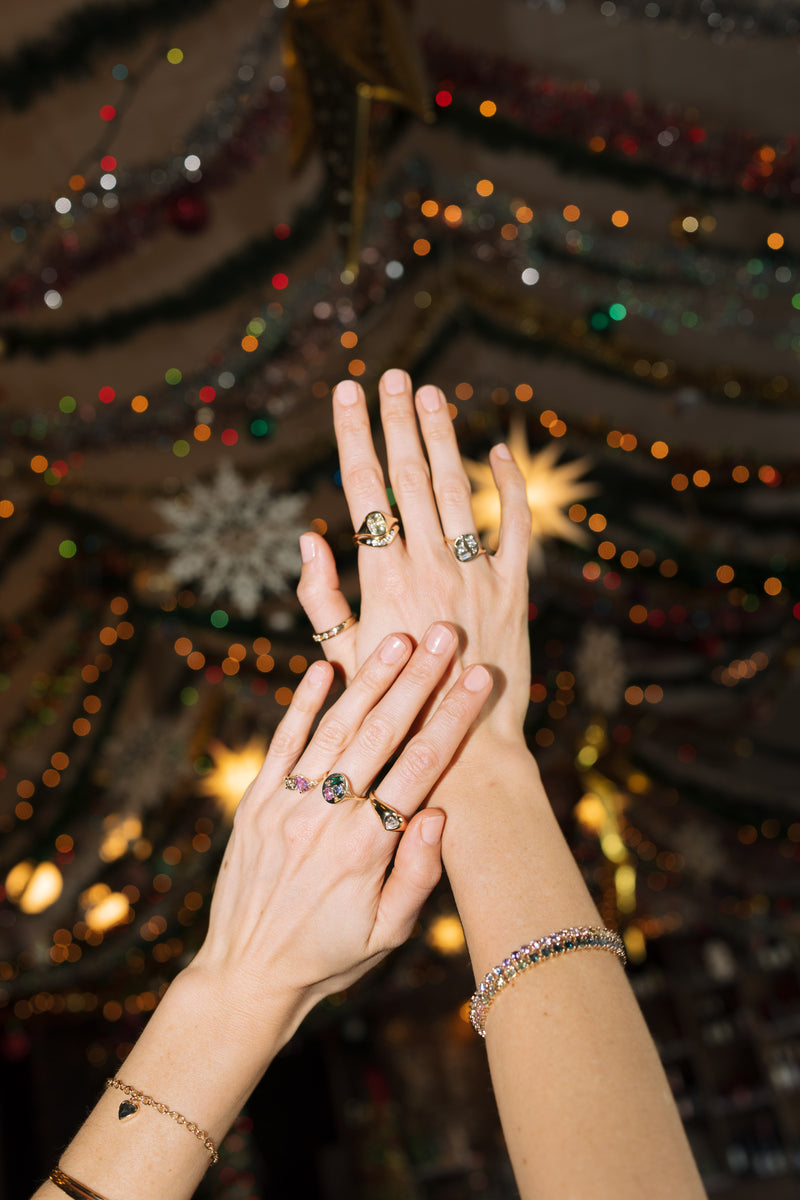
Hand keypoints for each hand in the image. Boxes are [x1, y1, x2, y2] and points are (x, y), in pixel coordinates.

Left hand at [186, 622, 491, 1052]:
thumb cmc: (329, 957)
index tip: (478, 678)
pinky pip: (282, 742)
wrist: (245, 975)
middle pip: (381, 734)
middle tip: (446, 634)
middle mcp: (326, 818)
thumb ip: (418, 873)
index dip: (452, 718)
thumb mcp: (388, 933)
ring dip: (369, 679)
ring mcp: (285, 805)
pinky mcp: (253, 802)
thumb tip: (441, 812)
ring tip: (400, 638)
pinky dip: (303, 703)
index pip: (421, 768)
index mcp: (367, 849)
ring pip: (335, 729)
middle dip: (419, 679)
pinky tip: (325, 667)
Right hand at [297, 370, 531, 748]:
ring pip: (460, 488)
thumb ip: (322, 596)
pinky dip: (509, 486)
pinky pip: (515, 525)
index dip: (354, 433)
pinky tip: (497, 451)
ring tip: (434, 395)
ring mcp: (477, 573)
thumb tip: (307, 537)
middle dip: (399, 419)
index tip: (348, 390)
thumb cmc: (395, 711)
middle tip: (393, 375)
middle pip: (411, 475)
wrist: (469, 750)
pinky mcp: (515, 588)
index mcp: (385, 578)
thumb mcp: (344, 659)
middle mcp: (432, 564)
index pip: (364, 489)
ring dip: (446, 437)